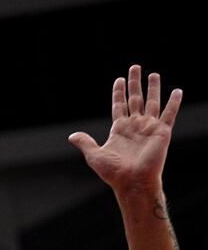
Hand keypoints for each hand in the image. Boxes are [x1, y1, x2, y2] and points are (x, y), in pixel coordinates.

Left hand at [69, 64, 181, 194]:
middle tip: (135, 67)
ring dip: (153, 88)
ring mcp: (149, 128)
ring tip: (153, 74)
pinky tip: (177, 90)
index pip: (119, 105)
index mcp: (119, 129)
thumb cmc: (113, 172)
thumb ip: (85, 142)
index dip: (118, 92)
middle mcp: (135, 126)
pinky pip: (169, 114)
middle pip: (135, 99)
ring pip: (152, 102)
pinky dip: (173, 102)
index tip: (119, 79)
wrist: (132, 182)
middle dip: (135, 83)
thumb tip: (72, 135)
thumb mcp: (94, 155)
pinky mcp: (162, 132)